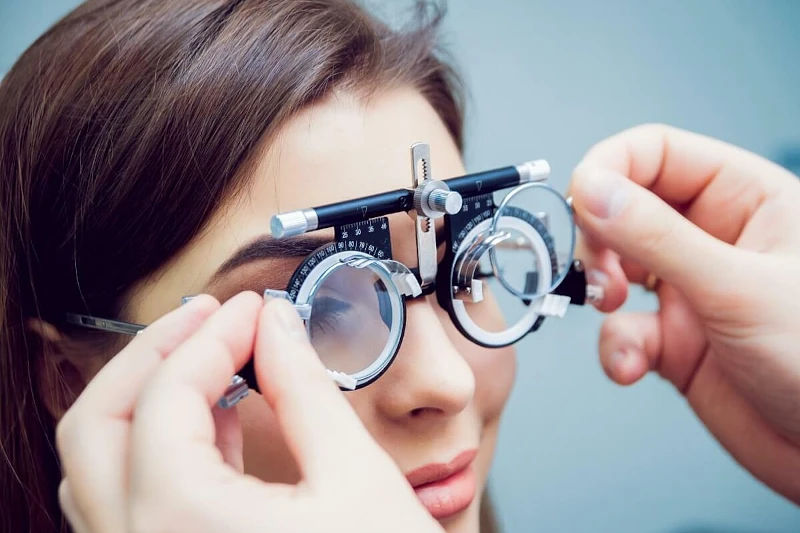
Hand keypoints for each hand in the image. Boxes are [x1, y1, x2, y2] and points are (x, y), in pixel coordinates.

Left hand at [56, 292, 443, 532]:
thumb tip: (277, 326)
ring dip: (144, 400)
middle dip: (152, 356)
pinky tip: (210, 424)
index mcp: (182, 525)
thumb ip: (305, 389)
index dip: (212, 335)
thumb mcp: (355, 479)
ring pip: (94, 467)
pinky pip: (122, 505)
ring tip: (207, 359)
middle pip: (95, 426)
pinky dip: (153, 449)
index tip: (253, 310)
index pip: (167, 396)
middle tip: (208, 317)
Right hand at [568, 123, 799, 502]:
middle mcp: (712, 237)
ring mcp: (690, 289)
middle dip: (599, 239)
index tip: (581, 202)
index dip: (608, 169)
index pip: (655, 153)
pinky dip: (615, 348)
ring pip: (614, 268)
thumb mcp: (738, 288)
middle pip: (623, 208)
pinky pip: (621, 330)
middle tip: (597, 268)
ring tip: (612, 309)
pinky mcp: (674, 339)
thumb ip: (657, 237)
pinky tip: (631, 365)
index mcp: (745, 199)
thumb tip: (593, 190)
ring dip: (599, 291)